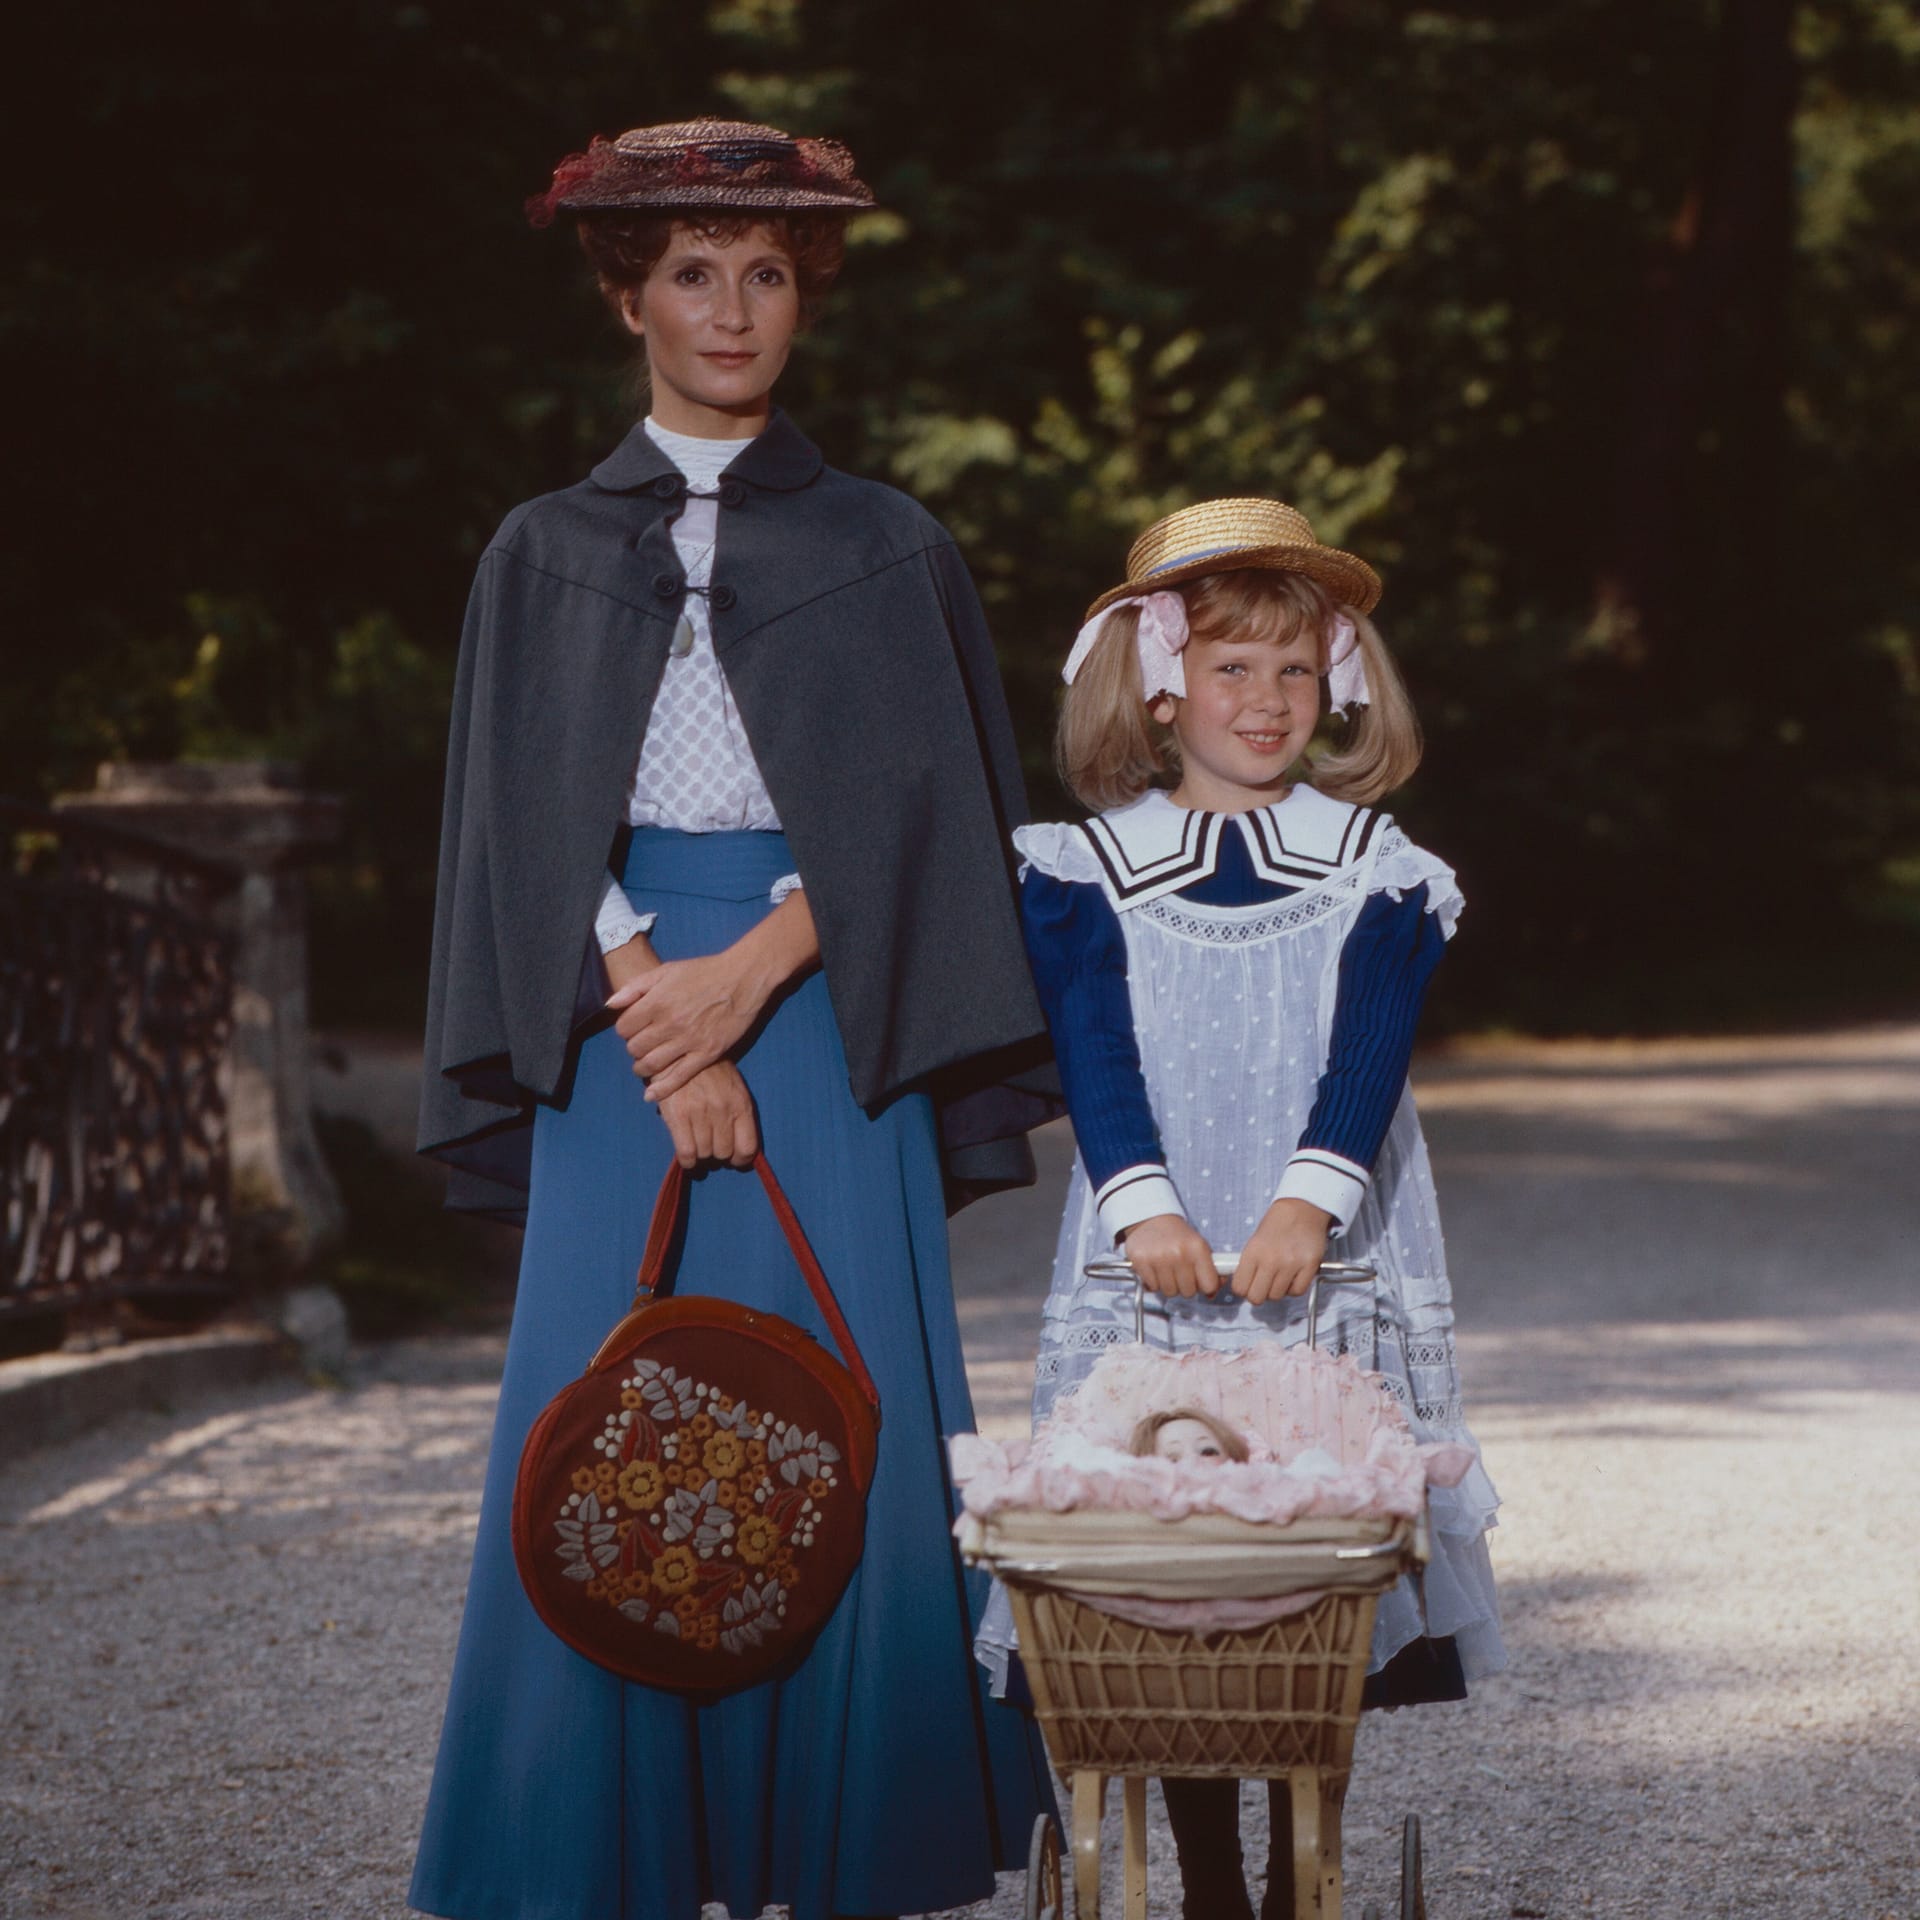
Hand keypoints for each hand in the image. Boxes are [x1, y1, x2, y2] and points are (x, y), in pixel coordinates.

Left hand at [608, 951, 762, 1099]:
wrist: (742, 978)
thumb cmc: (704, 972)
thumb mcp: (666, 970)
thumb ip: (635, 987)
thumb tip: (610, 1005)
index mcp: (657, 1002)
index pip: (624, 1028)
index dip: (625, 1030)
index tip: (633, 1029)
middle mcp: (670, 1023)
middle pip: (635, 1048)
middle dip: (633, 1048)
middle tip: (641, 1046)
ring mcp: (689, 1041)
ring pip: (652, 1065)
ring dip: (642, 1068)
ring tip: (645, 1065)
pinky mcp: (707, 1053)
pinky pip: (679, 1077)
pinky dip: (662, 1089)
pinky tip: (651, 1095)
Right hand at [654, 1062, 757, 1169]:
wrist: (680, 1052)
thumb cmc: (710, 1072)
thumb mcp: (734, 1088)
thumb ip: (739, 1116)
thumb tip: (740, 1150)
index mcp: (741, 1104)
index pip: (748, 1148)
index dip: (741, 1160)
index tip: (734, 1160)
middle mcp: (723, 1111)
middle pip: (724, 1153)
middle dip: (718, 1156)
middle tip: (711, 1148)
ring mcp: (700, 1114)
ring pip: (705, 1155)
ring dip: (701, 1156)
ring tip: (697, 1145)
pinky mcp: (678, 1116)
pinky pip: (686, 1153)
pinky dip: (686, 1161)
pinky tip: (686, 1156)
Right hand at [1120, 1213, 1217, 1297]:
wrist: (1152, 1219)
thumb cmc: (1179, 1237)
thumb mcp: (1200, 1247)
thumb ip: (1211, 1270)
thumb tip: (1212, 1294)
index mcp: (1198, 1247)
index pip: (1209, 1285)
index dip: (1205, 1286)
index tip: (1199, 1279)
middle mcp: (1178, 1252)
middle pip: (1188, 1292)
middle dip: (1185, 1286)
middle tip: (1180, 1272)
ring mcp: (1158, 1257)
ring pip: (1170, 1292)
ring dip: (1169, 1285)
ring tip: (1167, 1269)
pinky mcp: (1140, 1261)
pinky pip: (1153, 1287)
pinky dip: (1154, 1282)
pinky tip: (1155, 1268)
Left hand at [1232, 1197, 1329, 1304]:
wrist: (1302, 1208)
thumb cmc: (1277, 1223)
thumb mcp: (1255, 1240)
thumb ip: (1248, 1263)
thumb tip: (1243, 1286)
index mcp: (1253, 1252)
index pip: (1240, 1287)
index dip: (1243, 1289)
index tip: (1247, 1285)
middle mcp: (1271, 1260)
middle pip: (1257, 1297)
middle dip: (1258, 1293)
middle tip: (1262, 1284)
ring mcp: (1291, 1264)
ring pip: (1277, 1296)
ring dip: (1276, 1290)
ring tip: (1279, 1276)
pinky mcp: (1309, 1266)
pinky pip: (1297, 1291)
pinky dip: (1293, 1288)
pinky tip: (1292, 1277)